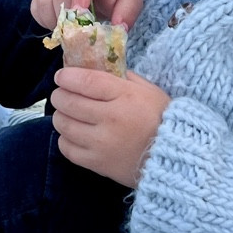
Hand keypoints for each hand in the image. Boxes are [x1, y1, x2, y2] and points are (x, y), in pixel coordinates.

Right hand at [30, 0, 143, 32]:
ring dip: (55, 21)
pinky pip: (37, 6)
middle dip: (69, 18)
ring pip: (46, 0)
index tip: (80, 15)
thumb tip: (119, 27)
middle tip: (79, 35)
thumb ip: (128, 12)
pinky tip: (60, 24)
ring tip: (70, 30)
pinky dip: (45, 19)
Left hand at [52, 69, 169, 186]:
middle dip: (59, 95)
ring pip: (63, 125)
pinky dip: (65, 138)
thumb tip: (97, 68)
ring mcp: (101, 143)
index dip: (67, 76)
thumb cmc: (161, 119)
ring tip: (67, 113)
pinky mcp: (96, 163)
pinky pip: (66, 148)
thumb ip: (122, 78)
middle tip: (61, 94)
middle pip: (69, 102)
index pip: (86, 81)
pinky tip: (74, 134)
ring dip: (61, 116)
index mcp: (125, 96)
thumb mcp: (148, 90)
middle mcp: (110, 119)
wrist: (173, 156)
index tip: (61, 76)